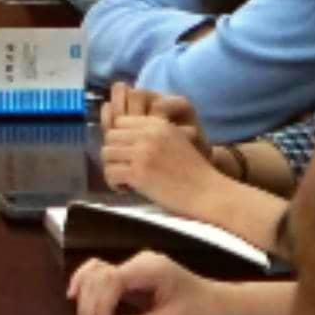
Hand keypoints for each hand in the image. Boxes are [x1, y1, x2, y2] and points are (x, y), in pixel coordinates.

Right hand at [67, 251, 272, 314]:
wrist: (221, 305)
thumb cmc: (202, 312)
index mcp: (150, 268)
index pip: (111, 281)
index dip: (99, 307)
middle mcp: (137, 262)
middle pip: (98, 277)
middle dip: (89, 310)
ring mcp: (134, 268)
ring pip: (95, 275)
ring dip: (86, 303)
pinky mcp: (132, 278)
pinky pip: (102, 279)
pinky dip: (89, 291)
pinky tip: (78, 302)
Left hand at [96, 102, 228, 212]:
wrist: (207, 192)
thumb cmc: (193, 172)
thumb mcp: (176, 140)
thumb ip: (152, 134)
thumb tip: (122, 140)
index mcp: (157, 124)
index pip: (120, 122)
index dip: (119, 139)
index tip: (125, 153)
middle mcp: (148, 134)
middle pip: (110, 137)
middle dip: (113, 154)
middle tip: (123, 168)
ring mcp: (142, 153)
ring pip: (106, 154)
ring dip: (112, 168)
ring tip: (124, 180)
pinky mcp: (139, 174)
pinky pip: (110, 173)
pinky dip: (114, 183)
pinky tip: (126, 189)